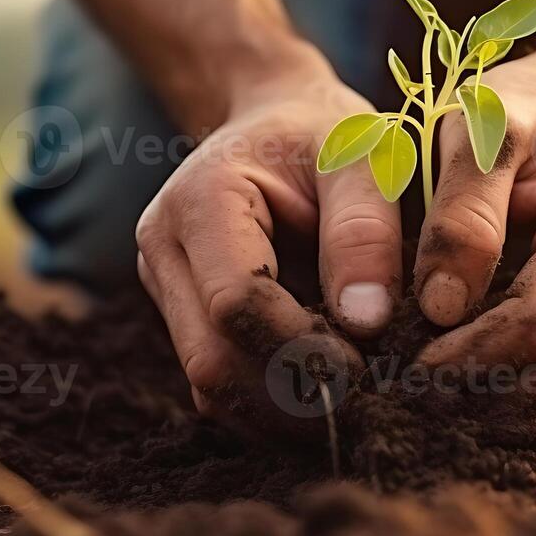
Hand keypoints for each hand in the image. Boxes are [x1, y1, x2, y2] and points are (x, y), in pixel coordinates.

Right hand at [135, 69, 403, 420]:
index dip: (301, 348)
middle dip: (291, 397)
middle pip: (212, 359)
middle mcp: (165, 251)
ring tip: (356, 406)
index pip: (235, 302)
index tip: (369, 366)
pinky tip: (329, 398)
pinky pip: (223, 386)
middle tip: (370, 408)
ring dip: (283, 413)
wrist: (281, 122)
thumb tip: (366, 322)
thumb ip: (364, 231)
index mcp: (200, 201)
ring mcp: (168, 290)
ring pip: (211, 386)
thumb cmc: (328, 136)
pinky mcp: (186, 321)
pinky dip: (274, 406)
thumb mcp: (362, 158)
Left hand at [412, 52, 535, 440]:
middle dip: (490, 400)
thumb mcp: (484, 130)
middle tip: (414, 401)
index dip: (476, 353)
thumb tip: (442, 307)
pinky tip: (459, 396)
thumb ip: (464, 212)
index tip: (410, 366)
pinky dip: (516, 409)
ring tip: (431, 405)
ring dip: (504, 416)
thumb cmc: (522, 116)